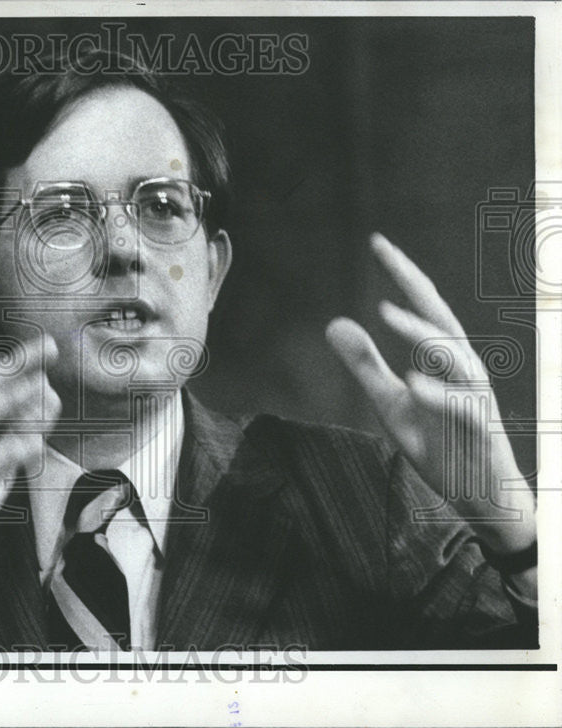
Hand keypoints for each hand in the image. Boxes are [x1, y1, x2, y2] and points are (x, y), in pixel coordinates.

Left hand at [326, 233, 535, 554]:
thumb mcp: (391, 402)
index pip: (423, 307)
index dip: (402, 273)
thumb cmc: (439, 442)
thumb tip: (333, 323)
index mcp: (443, 358)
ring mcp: (474, 399)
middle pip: (441, 318)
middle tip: (384, 252)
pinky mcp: (477, 433)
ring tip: (385, 312)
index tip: (377, 240)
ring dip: (421, 334)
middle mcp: (463, 369)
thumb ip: (365, 364)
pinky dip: (437, 395)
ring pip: (455, 358)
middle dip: (413, 283)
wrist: (479, 493)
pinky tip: (411, 381)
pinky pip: (462, 410)